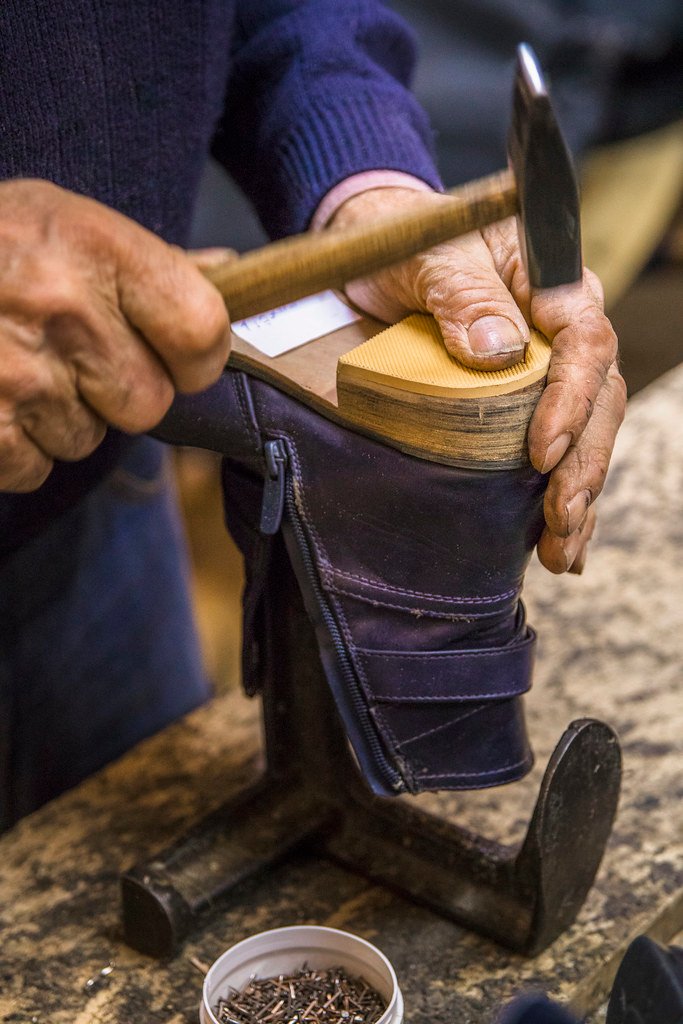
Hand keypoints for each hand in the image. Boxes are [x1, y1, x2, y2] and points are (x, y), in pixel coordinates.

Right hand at [0, 180, 229, 492]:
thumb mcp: (61, 223)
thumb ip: (147, 260)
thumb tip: (229, 269)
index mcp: (94, 244)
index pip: (201, 329)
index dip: (198, 355)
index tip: (179, 355)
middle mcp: (59, 305)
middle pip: (149, 402)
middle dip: (118, 390)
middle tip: (70, 353)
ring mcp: (15, 370)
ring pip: (90, 439)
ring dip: (62, 417)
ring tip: (14, 364)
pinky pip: (35, 467)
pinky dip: (17, 447)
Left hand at [328, 187, 626, 574]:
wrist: (385, 249)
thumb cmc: (412, 241)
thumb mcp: (432, 256)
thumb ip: (464, 295)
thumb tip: (498, 350)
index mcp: (554, 286)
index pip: (586, 344)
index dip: (571, 401)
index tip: (541, 453)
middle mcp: (562, 332)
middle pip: (598, 402)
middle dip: (582, 467)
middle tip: (561, 519)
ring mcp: (547, 371)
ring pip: (584, 435)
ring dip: (578, 496)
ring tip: (563, 551)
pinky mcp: (521, 402)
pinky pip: (554, 449)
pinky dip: (557, 496)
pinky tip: (556, 541)